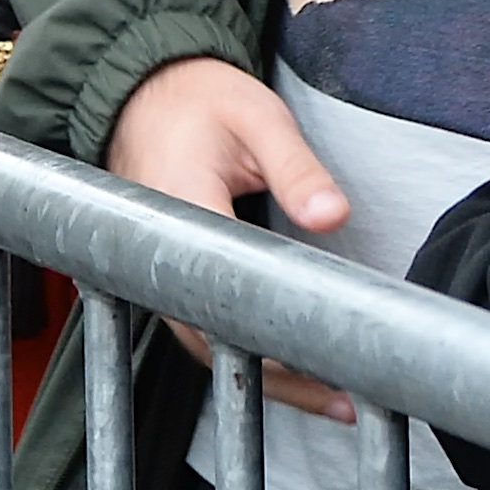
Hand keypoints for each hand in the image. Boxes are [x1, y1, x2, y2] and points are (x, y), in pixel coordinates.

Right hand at [104, 57, 355, 418]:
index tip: (330, 355)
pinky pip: (198, 330)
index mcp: (178, 207)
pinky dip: (242, 355)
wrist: (141, 91)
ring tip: (332, 399)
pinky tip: (289, 372)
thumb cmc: (198, 99)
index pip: (228, 289)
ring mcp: (151, 269)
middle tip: (347, 395)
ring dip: (265, 376)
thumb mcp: (256, 116)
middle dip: (281, 374)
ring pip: (205, 345)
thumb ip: (296, 168)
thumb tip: (335, 217)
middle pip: (213, 336)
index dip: (277, 335)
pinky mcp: (161, 275)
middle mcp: (153, 250)